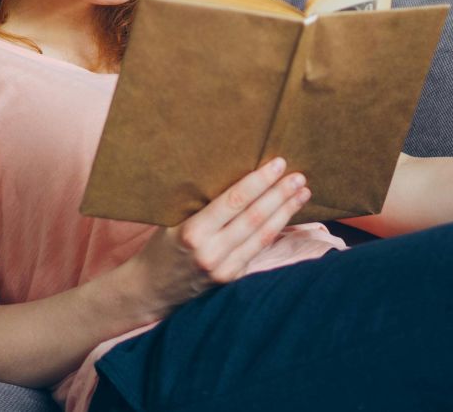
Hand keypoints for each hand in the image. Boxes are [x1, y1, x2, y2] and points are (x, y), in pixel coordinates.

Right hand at [122, 156, 311, 316]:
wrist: (150, 289)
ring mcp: (223, 269)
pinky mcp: (231, 280)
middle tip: (299, 176)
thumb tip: (241, 176)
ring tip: (302, 193)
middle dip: (280, 195)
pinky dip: (275, 231)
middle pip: (255, 218)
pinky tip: (287, 216)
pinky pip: (258, 251)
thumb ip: (205, 205)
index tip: (278, 164)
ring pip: (263, 236)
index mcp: (193, 232)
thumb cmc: (162, 246)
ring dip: (285, 212)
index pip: (234, 202)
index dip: (259, 182)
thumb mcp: (174, 220)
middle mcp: (210, 252)